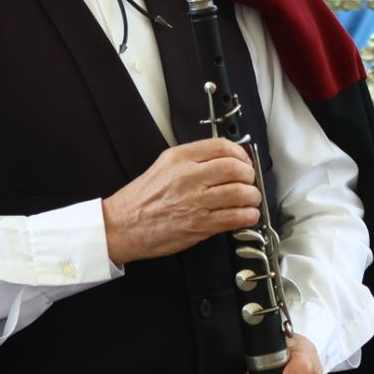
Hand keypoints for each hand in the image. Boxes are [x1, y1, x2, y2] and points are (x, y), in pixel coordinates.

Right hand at [101, 138, 258, 263]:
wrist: (121, 226)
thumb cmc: (141, 200)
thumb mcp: (164, 166)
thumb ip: (194, 161)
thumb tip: (227, 160)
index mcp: (179, 158)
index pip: (222, 147)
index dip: (241, 154)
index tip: (244, 162)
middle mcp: (188, 177)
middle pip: (235, 168)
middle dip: (249, 176)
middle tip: (249, 182)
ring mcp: (194, 201)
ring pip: (239, 193)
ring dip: (252, 197)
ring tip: (251, 200)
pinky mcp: (199, 225)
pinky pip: (234, 217)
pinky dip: (247, 216)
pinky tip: (247, 215)